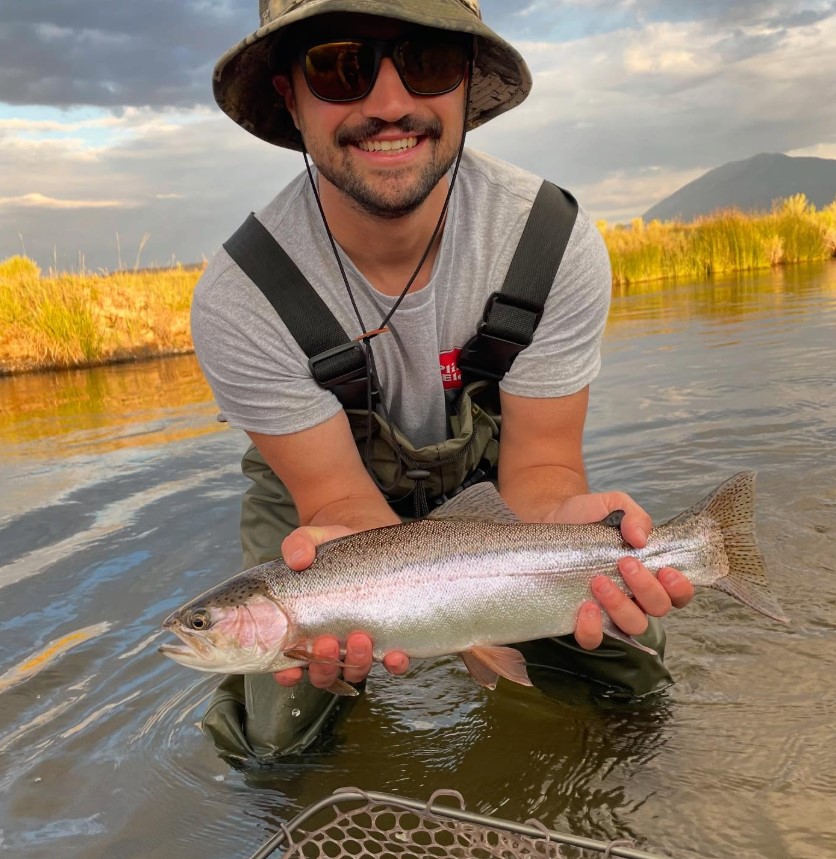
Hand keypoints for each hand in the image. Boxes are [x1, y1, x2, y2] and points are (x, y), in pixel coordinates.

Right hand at [273, 525, 409, 686]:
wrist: (370, 540)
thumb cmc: (334, 549)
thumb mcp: (312, 539)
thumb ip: (298, 544)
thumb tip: (297, 559)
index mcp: (303, 630)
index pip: (288, 663)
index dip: (287, 673)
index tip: (291, 668)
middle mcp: (330, 644)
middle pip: (323, 673)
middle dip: (324, 666)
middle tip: (326, 643)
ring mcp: (359, 645)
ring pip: (355, 671)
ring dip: (357, 663)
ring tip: (360, 638)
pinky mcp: (388, 639)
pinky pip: (392, 663)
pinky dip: (394, 665)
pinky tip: (396, 655)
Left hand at [548, 491, 694, 649]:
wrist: (549, 518)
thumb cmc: (586, 516)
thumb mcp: (613, 505)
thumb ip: (634, 516)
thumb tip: (641, 538)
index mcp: (649, 573)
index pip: (678, 593)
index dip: (679, 588)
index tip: (665, 570)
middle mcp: (634, 596)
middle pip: (658, 609)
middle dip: (646, 588)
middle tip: (625, 563)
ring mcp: (609, 611)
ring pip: (632, 625)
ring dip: (620, 606)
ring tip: (599, 581)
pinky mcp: (581, 619)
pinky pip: (593, 639)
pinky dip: (593, 629)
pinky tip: (586, 607)